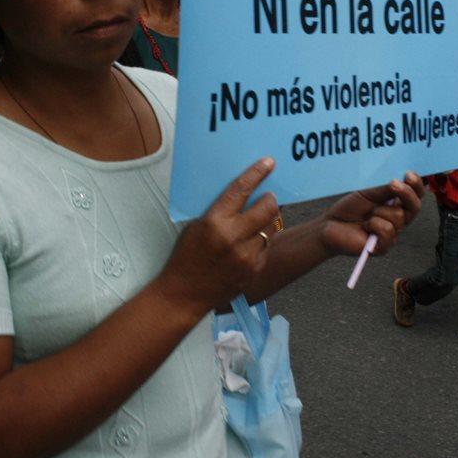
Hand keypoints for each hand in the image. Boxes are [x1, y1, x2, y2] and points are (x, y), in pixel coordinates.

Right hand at [159, 158, 279, 316]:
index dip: (257, 173)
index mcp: (215, 222)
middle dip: (270, 199)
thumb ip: (220, 211)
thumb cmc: (186, 256)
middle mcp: (234, 238)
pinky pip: (267, 247)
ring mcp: (247, 256)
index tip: (268, 163)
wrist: (184, 294)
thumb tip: (242, 193)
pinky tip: (250, 243)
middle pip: (268, 208)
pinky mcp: (254, 270)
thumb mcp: (196, 226)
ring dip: (268, 220)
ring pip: (272, 227)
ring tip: (259, 221)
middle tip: (268, 197)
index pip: (241, 190)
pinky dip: (262, 241)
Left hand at [318, 172, 423, 257]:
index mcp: (396, 205)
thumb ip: (385, 189)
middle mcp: (398, 220)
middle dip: (406, 194)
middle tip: (393, 184)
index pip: (415, 195)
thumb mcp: (368, 194)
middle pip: (415, 207)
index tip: (408, 174)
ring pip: (399, 217)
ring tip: (367, 215)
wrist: (330, 226)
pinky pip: (388, 231)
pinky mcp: (383, 247)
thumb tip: (401, 180)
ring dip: (379, 211)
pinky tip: (365, 226)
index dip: (416, 185)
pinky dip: (374, 225)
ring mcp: (392, 234)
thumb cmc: (349, 210)